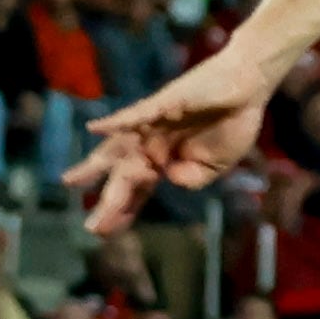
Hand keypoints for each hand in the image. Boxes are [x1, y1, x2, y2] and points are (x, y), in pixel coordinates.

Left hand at [67, 43, 283, 234]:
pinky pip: (137, 112)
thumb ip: (193, 178)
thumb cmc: (232, 122)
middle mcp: (152, 142)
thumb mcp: (215, 166)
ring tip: (71, 181)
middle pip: (122, 173)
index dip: (123, 210)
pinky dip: (117, 120)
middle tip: (91, 227)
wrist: (249, 86)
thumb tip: (170, 179)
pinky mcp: (164, 102)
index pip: (137, 190)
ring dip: (96, 164)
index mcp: (164, 159)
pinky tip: (95, 128)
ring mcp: (154, 123)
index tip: (105, 232)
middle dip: (109, 201)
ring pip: (120, 146)